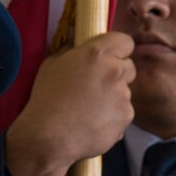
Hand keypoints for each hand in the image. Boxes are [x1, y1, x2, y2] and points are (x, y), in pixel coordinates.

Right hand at [4, 31, 135, 175]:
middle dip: (117, 75)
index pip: (125, 41)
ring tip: (90, 110)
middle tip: (97, 87)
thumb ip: (72, 49)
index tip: (111, 58)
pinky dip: (113, 118)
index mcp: (97, 53)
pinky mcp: (126, 117)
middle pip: (129, 68)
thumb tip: (79, 40)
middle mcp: (114, 71)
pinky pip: (123, 114)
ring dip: (114, 98)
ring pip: (125, 93)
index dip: (119, 50)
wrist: (50, 136)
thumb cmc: (46, 98)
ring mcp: (123, 96)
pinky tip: (94, 123)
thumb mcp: (52, 63)